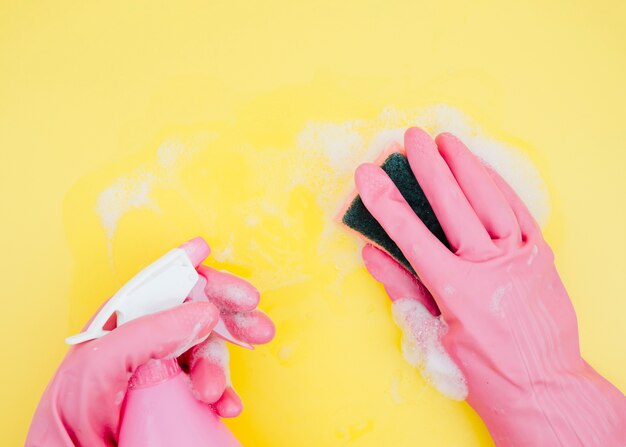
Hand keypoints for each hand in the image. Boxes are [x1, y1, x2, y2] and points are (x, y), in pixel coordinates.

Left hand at [26, 238, 273, 446]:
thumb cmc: (69, 420)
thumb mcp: (100, 366)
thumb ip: (148, 332)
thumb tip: (202, 311)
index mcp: (120, 324)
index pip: (157, 285)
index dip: (184, 266)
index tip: (203, 250)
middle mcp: (143, 343)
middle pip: (194, 313)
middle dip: (229, 316)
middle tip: (258, 325)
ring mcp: (161, 371)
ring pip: (207, 351)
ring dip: (221, 367)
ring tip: (214, 391)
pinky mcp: (174, 399)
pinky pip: (210, 386)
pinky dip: (224, 394)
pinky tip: (225, 404)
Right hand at [356, 128, 625, 445]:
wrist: (546, 390)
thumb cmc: (487, 372)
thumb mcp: (436, 334)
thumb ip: (404, 287)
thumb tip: (373, 254)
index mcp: (457, 291)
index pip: (411, 234)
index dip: (385, 201)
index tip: (367, 173)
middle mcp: (490, 267)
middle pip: (453, 205)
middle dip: (428, 167)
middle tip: (410, 138)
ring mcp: (520, 258)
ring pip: (490, 200)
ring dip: (466, 166)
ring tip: (447, 140)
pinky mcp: (540, 257)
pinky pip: (519, 212)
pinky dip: (499, 187)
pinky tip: (483, 169)